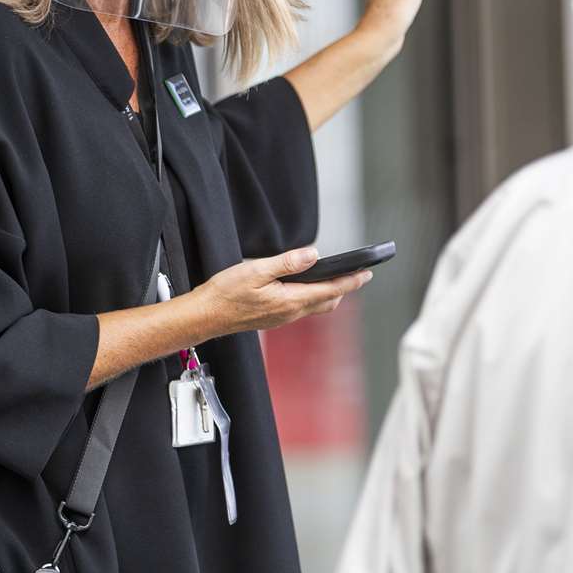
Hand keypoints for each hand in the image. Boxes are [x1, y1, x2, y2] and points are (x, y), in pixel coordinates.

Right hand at [190, 247, 372, 336]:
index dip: (351, 281)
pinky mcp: (274, 317)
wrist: (206, 316)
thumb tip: (313, 254)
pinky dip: (314, 297)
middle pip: (328, 301)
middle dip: (344, 288)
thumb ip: (287, 263)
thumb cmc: (226, 294)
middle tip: (358, 274)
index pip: (330, 290)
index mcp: (290, 300)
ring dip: (330, 293)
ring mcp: (283, 317)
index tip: (366, 273)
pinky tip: (308, 287)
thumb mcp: (256, 271)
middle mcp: (290, 312)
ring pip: (316, 306)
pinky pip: (302, 308)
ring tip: (338, 278)